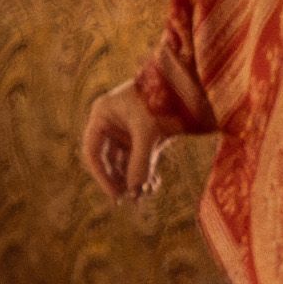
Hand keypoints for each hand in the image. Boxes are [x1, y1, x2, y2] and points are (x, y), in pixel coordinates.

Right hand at [79, 79, 201, 205]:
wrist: (189, 84)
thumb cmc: (164, 100)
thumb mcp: (149, 131)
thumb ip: (140, 162)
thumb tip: (134, 192)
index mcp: (102, 114)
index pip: (93, 151)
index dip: (102, 175)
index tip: (115, 194)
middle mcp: (112, 122)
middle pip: (108, 160)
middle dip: (119, 180)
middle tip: (131, 199)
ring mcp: (128, 129)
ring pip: (124, 162)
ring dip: (133, 179)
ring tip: (146, 193)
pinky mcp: (145, 135)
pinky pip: (138, 159)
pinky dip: (144, 172)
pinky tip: (153, 184)